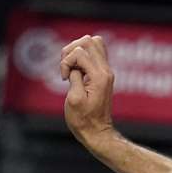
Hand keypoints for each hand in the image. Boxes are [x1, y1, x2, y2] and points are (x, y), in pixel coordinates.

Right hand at [60, 34, 115, 148]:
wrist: (97, 132)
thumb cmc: (83, 120)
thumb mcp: (74, 99)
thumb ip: (75, 77)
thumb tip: (74, 66)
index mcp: (99, 77)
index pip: (81, 52)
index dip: (67, 61)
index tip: (65, 79)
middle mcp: (106, 71)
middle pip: (90, 41)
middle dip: (72, 50)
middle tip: (67, 69)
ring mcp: (106, 71)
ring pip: (94, 44)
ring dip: (77, 51)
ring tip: (70, 68)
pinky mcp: (103, 74)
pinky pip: (94, 54)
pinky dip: (82, 57)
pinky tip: (76, 71)